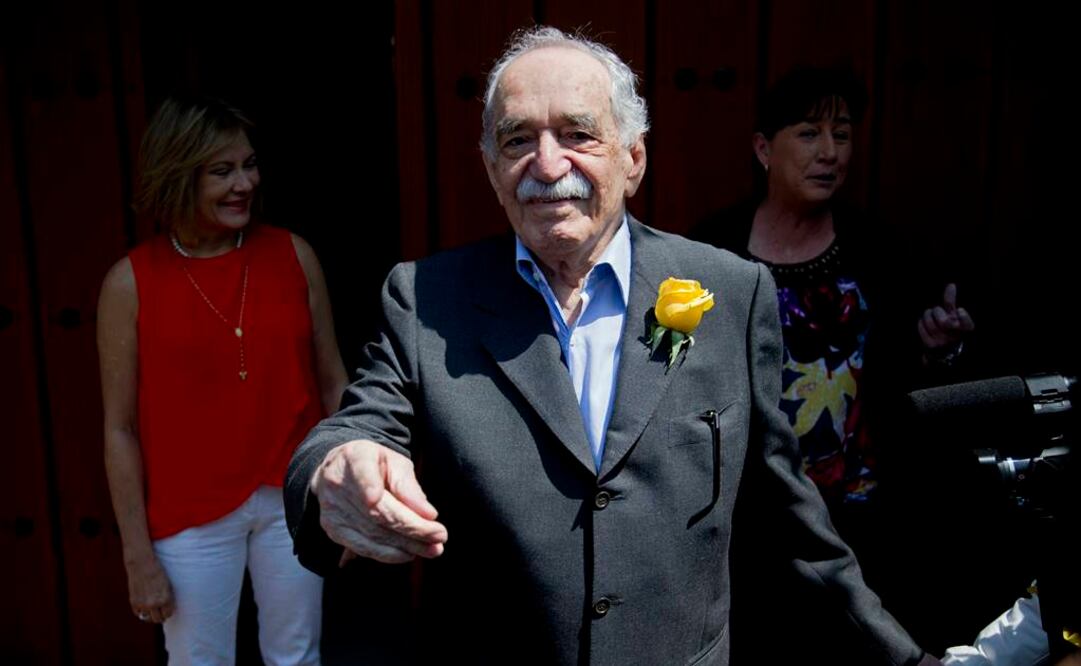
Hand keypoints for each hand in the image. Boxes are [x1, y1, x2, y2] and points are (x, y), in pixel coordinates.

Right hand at [126, 554, 174, 623]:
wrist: (142, 563)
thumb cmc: (158, 572)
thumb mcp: (167, 585)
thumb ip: (167, 598)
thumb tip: (166, 610)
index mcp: (165, 599)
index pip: (168, 614)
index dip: (168, 612)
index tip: (167, 609)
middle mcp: (153, 603)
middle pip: (158, 619)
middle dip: (160, 616)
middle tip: (160, 611)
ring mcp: (142, 604)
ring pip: (148, 618)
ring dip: (150, 615)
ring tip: (153, 610)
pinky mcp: (133, 602)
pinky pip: (138, 613)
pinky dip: (141, 611)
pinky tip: (144, 606)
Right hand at [312, 439, 447, 564]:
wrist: (340, 471)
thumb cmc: (375, 466)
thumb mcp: (394, 463)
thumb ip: (409, 486)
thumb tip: (428, 514)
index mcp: (355, 458)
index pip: (361, 472)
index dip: (366, 485)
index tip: (375, 498)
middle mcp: (338, 485)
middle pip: (376, 512)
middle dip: (411, 528)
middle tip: (440, 536)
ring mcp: (332, 510)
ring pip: (371, 534)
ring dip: (405, 546)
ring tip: (432, 549)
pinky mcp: (333, 530)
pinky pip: (363, 547)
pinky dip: (388, 554)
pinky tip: (408, 554)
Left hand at [918, 283, 974, 352]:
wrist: (943, 348)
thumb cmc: (949, 326)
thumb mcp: (953, 315)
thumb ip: (951, 301)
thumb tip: (951, 285)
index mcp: (965, 328)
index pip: (967, 324)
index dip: (963, 317)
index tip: (959, 310)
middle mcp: (955, 336)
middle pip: (944, 321)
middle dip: (937, 312)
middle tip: (936, 311)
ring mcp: (942, 342)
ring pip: (931, 324)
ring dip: (927, 315)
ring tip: (929, 314)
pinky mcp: (930, 345)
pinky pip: (922, 329)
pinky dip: (921, 323)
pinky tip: (923, 322)